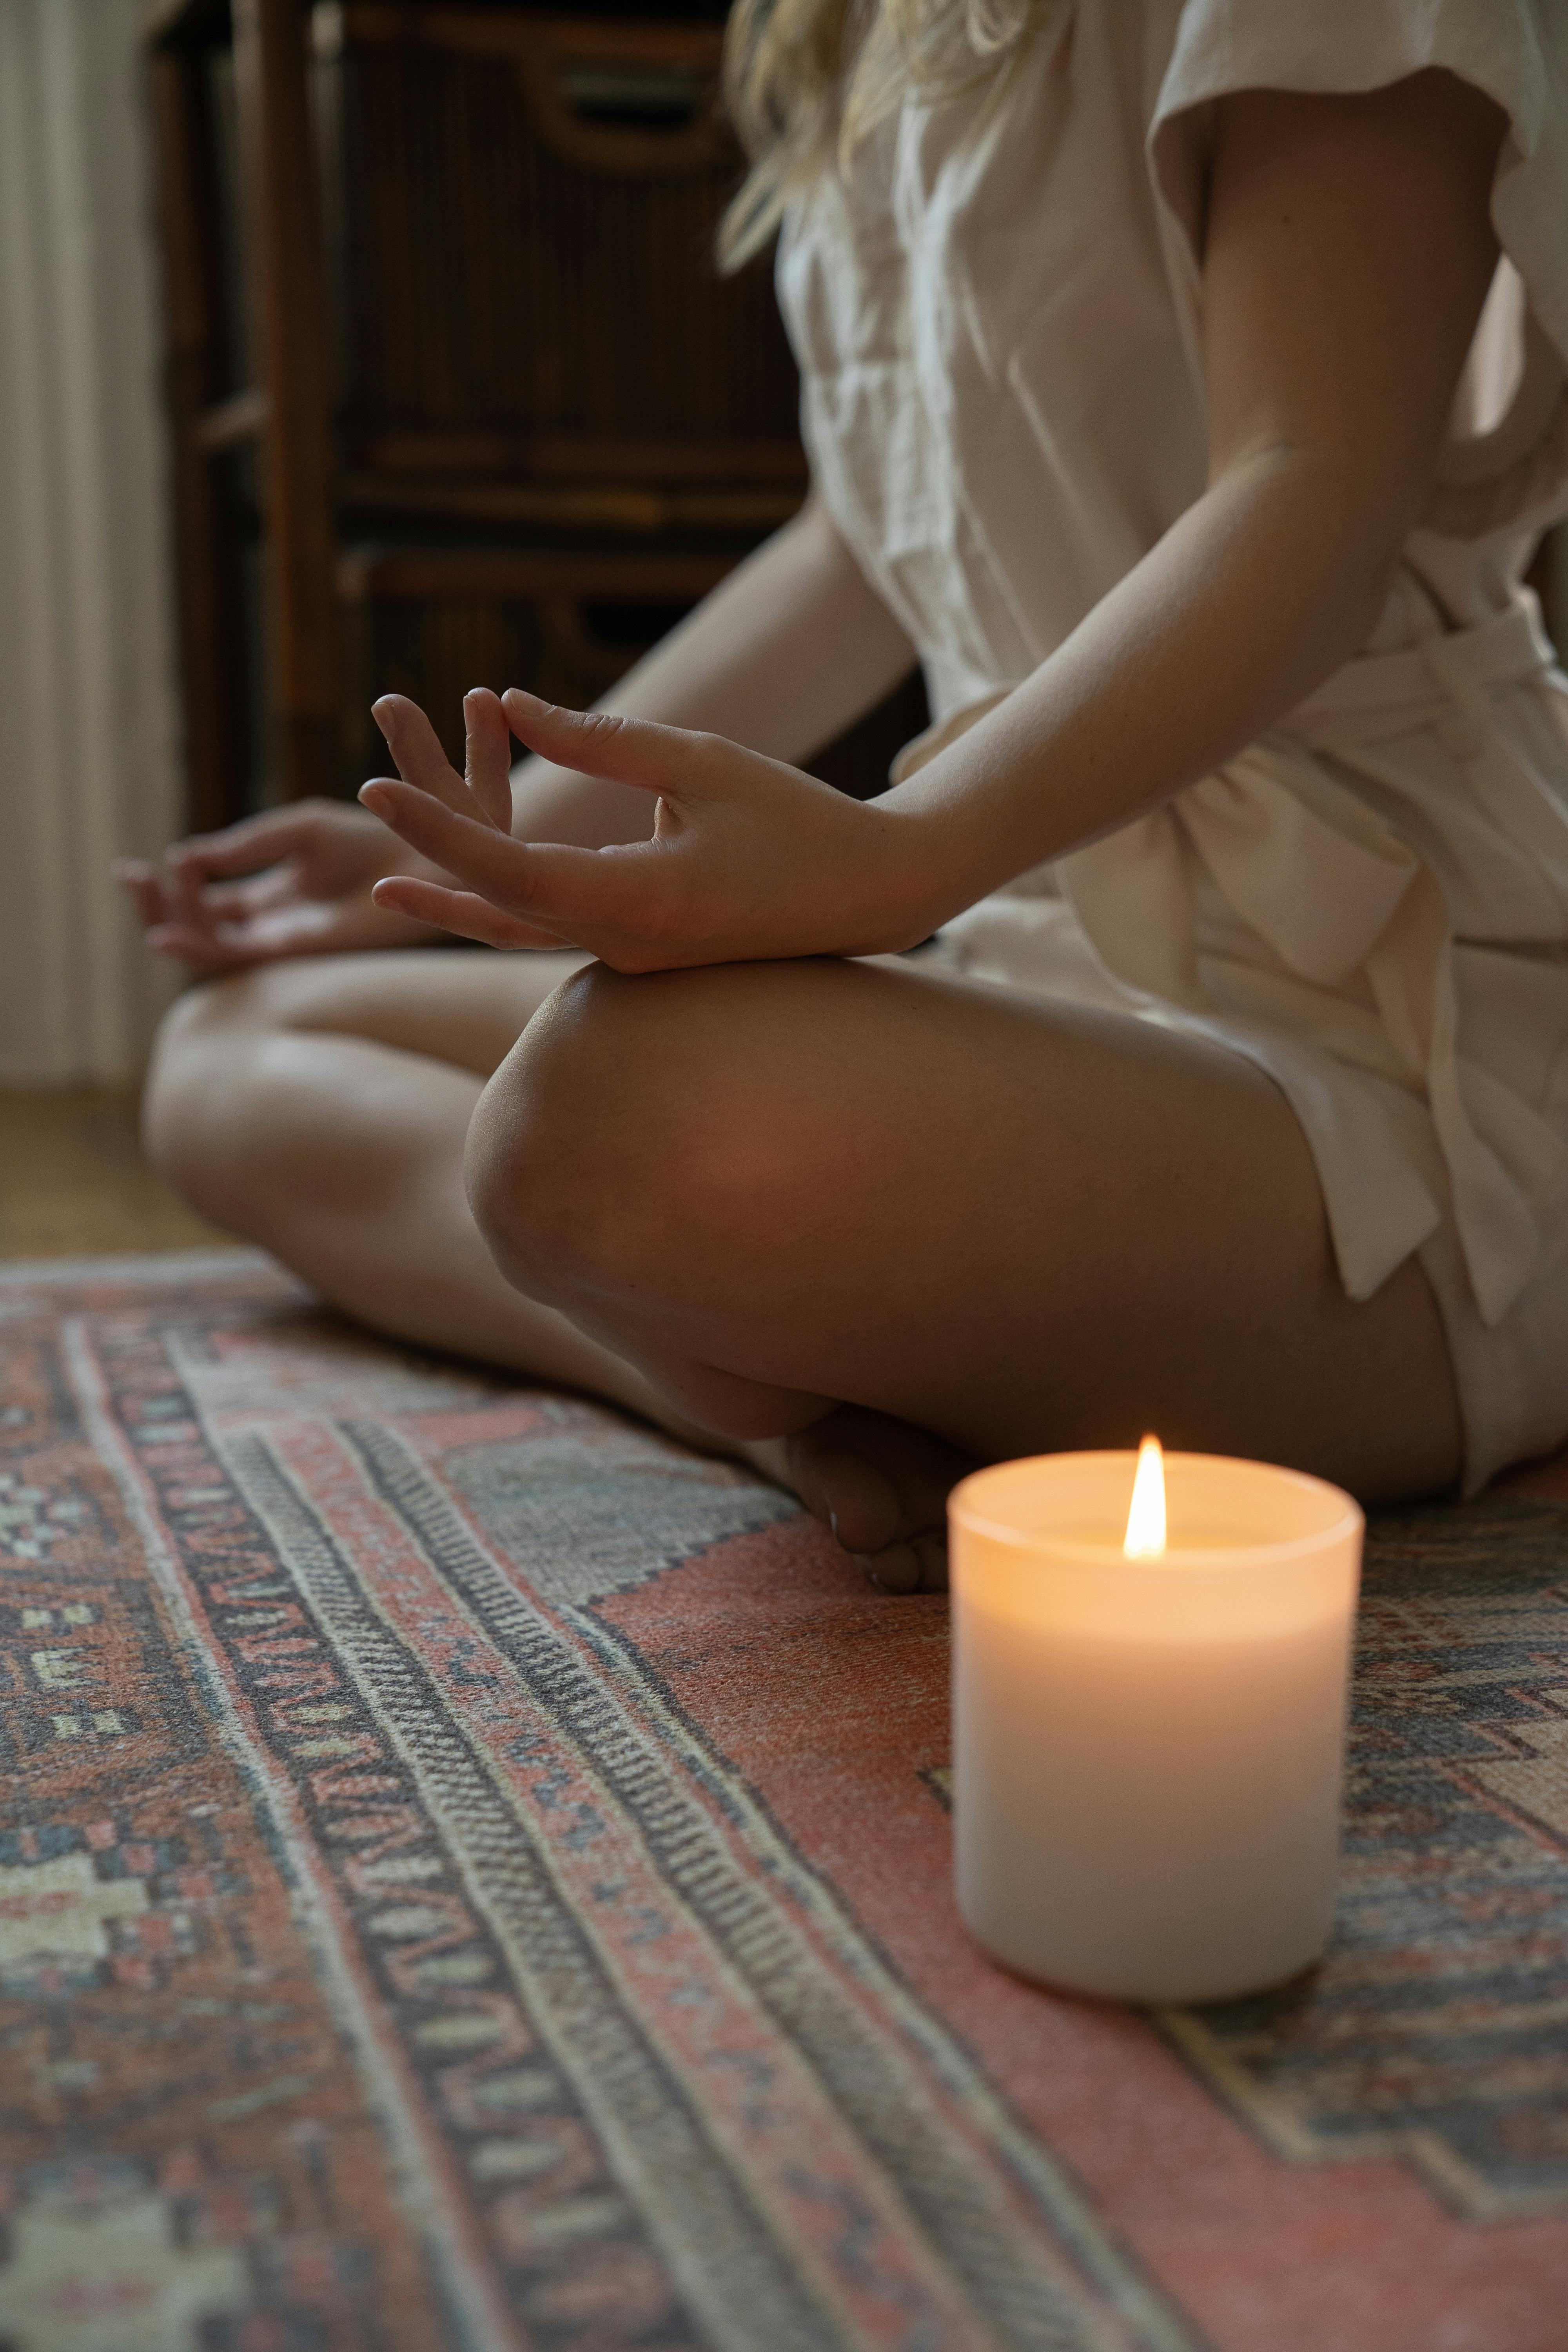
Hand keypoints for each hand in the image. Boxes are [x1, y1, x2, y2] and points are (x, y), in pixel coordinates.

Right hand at [116, 797, 449, 971]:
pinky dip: (197, 945)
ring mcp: (280, 938)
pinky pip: (235, 958)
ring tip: (146, 889)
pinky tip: (167, 930)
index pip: (207, 900)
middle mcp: (272, 922)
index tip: (149, 861)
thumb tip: (186, 858)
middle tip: (130, 875)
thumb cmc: (372, 840)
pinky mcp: (293, 949)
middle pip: (199, 926)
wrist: (419, 858)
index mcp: (272, 894)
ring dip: (169, 921)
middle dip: (158, 904)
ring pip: (209, 944)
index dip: (171, 884)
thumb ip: (245, 846)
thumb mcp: (296, 831)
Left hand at [361, 688, 935, 972]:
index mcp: (640, 901)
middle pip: (498, 907)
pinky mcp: (642, 951)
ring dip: (454, 892)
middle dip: (429, 853)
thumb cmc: (797, 819)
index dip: (434, 830)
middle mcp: (625, 945)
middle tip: (368, 796)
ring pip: (519, 930)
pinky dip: (502, 903)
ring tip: (384, 877)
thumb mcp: (699, 762)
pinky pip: (554, 931)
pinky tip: (461, 887)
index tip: (376, 786)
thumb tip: (512, 707)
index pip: (507, 871)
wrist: (870, 893)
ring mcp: (633, 958)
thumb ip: (602, 740)